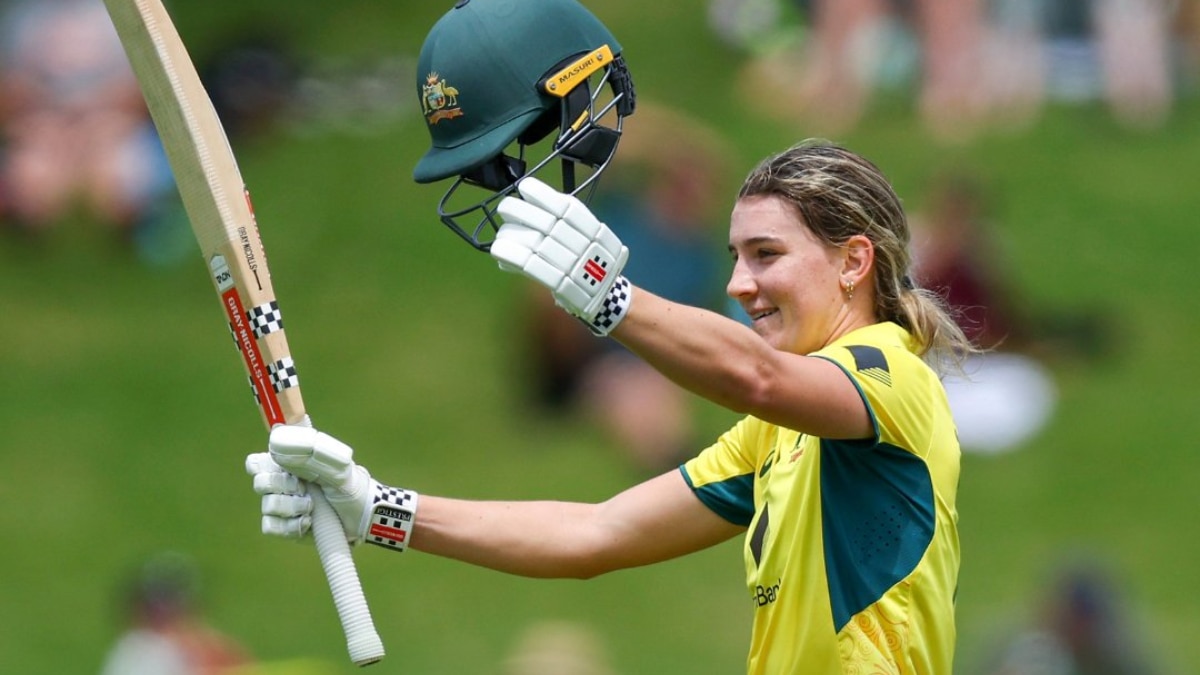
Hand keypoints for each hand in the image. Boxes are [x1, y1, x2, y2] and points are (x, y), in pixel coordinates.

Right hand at [246, 425, 417, 550]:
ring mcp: (283, 507)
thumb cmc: (353, 487)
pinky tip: (309, 522)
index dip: (263, 465)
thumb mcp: (338, 467)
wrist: (363, 519)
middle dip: (283, 485)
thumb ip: (313, 452)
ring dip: (293, 507)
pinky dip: (291, 526)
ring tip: (313, 507)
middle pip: (261, 482)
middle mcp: (283, 484)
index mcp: (292, 465)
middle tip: (304, 487)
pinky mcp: (285, 528)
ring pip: (268, 505)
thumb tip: (281, 437)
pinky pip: (271, 526)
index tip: (282, 467)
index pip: (258, 461)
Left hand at [492, 177, 631, 335]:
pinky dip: (511, 255)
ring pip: (534, 242)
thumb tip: (529, 202)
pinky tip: (498, 250)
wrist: (605, 295)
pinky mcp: (561, 284)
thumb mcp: (589, 232)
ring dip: (510, 234)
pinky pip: (531, 266)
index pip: (565, 206)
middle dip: (519, 210)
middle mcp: (584, 245)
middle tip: (505, 208)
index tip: (524, 188)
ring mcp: (573, 265)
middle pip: (545, 222)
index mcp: (592, 229)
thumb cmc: (590, 259)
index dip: (542, 194)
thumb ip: (565, 218)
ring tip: (502, 234)